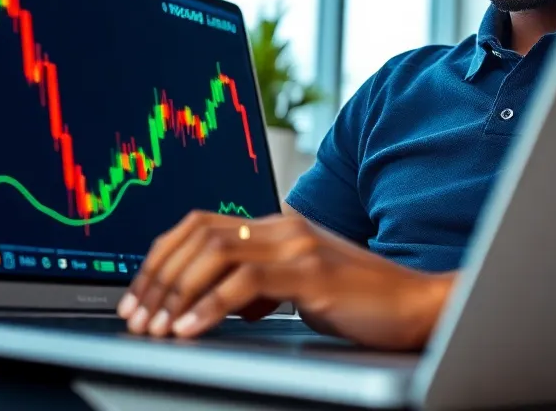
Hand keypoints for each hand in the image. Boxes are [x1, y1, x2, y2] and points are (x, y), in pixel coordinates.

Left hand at [117, 210, 453, 349]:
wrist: (418, 306)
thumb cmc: (362, 303)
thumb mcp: (300, 288)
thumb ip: (261, 286)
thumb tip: (219, 302)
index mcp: (277, 227)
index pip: (200, 224)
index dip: (161, 258)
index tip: (138, 296)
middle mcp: (283, 227)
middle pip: (198, 232)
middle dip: (157, 276)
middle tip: (136, 315)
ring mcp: (297, 246)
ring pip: (214, 252)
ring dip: (175, 292)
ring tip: (156, 327)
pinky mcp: (311, 273)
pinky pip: (245, 282)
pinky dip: (208, 307)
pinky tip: (190, 330)